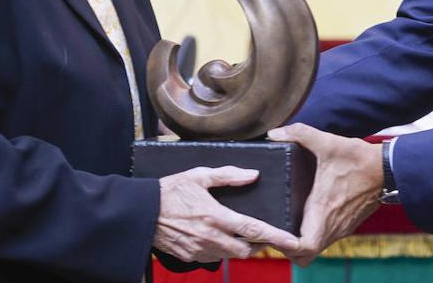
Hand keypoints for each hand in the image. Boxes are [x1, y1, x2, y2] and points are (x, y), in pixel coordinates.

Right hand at [153, 166, 299, 262]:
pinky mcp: (189, 257)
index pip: (253, 229)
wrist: (140, 212)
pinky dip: (220, 250)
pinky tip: (217, 237)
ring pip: (230, 256)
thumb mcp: (199, 175)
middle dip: (257, 245)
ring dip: (238, 248)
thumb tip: (253, 175)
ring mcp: (199, 250)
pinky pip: (212, 258)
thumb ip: (228, 175)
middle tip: (263, 235)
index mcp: (215, 216)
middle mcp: (209, 237)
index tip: (293, 241)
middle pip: (245, 250)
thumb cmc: (170, 190)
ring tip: (240, 234)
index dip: (276, 236)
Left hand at [267, 123, 383, 265]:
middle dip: (286, 248)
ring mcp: (342, 228)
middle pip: (304, 256)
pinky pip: (325, 240)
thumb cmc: (358, 158)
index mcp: (323, 210)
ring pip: (315, 250)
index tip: (273, 231)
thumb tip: (274, 133)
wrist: (389, 168)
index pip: (302, 248)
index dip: (284, 245)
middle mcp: (332, 226)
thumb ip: (300, 133)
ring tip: (284, 224)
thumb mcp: (328, 142)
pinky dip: (312, 236)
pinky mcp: (347, 224)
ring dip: (299, 243)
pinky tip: (304, 217)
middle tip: (274, 228)